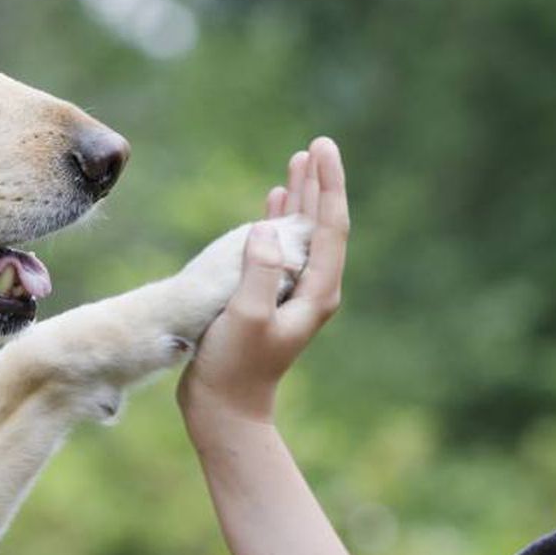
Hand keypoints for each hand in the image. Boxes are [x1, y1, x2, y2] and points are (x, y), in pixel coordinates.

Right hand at [177, 136, 348, 425]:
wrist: (225, 408)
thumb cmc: (234, 368)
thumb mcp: (245, 319)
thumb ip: (259, 273)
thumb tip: (265, 229)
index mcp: (317, 291)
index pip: (330, 227)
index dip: (328, 185)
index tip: (322, 150)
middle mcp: (311, 288)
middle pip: (320, 224)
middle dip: (319, 184)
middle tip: (315, 146)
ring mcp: (292, 291)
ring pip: (301, 233)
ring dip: (300, 197)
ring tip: (298, 162)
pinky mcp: (270, 295)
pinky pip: (280, 248)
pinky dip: (278, 221)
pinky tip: (272, 201)